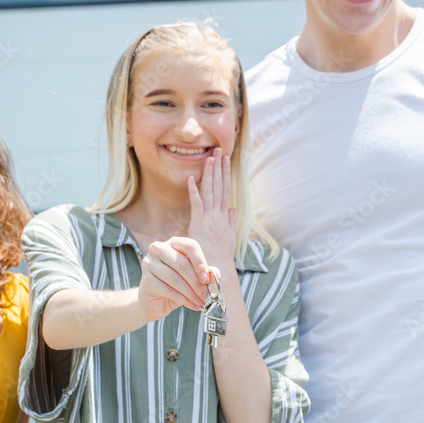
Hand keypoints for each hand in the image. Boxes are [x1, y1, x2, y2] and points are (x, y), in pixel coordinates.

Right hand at [137, 237, 210, 321]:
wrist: (155, 302)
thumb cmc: (176, 286)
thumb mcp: (193, 278)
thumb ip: (205, 274)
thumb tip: (214, 274)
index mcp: (173, 243)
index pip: (189, 246)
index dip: (200, 262)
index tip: (207, 279)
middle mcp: (158, 249)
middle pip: (182, 263)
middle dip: (197, 283)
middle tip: (207, 296)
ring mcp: (149, 263)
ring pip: (175, 278)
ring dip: (191, 293)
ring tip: (201, 303)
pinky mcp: (146, 280)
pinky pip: (168, 290)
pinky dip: (183, 299)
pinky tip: (192, 305)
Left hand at [187, 148, 235, 269]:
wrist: (218, 272)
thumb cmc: (221, 258)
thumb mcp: (229, 238)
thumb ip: (229, 222)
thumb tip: (231, 209)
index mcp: (224, 217)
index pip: (225, 190)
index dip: (225, 174)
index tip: (225, 160)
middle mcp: (218, 215)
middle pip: (219, 186)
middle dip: (219, 167)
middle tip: (218, 150)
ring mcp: (209, 219)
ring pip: (210, 192)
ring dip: (209, 174)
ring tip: (209, 157)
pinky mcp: (199, 225)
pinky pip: (197, 205)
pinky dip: (194, 192)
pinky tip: (192, 179)